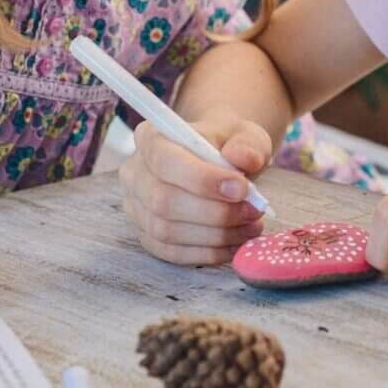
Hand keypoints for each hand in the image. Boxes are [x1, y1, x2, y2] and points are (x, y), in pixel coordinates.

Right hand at [119, 110, 273, 265]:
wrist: (219, 163)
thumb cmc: (227, 146)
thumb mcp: (244, 135)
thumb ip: (247, 144)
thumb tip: (244, 158)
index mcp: (150, 137)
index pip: (165, 160)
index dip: (201, 178)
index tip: (241, 188)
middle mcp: (134, 172)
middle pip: (163, 201)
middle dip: (214, 212)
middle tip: (253, 211)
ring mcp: (136, 208)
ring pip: (167, 231)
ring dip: (214, 235)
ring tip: (251, 227)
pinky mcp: (147, 236)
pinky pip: (172, 252)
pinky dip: (207, 252)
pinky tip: (235, 243)